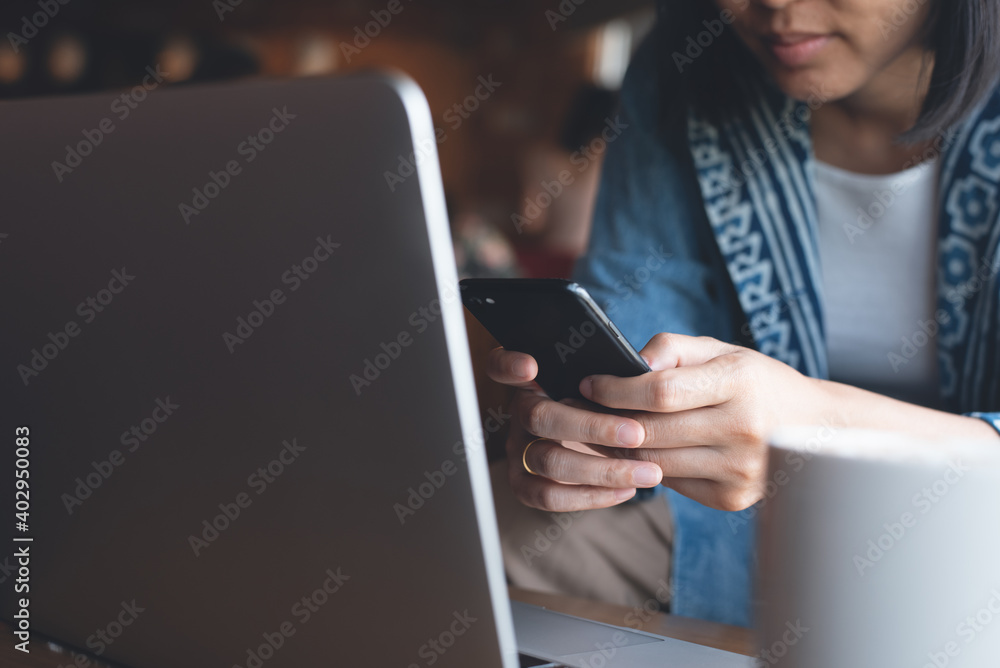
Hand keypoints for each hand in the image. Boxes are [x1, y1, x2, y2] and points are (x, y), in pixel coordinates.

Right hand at [486, 346, 662, 511]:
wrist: (612, 442)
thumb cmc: (614, 402)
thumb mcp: (615, 378)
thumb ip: (623, 367)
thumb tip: (649, 367)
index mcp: (534, 379)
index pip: (501, 365)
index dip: (509, 365)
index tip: (532, 367)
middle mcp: (520, 412)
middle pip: (539, 417)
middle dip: (592, 427)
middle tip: (636, 433)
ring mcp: (518, 449)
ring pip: (548, 461)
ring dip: (603, 470)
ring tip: (648, 472)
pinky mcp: (524, 483)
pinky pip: (548, 496)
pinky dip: (591, 496)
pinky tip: (627, 489)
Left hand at [487, 333, 825, 511]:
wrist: (814, 429)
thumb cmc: (756, 381)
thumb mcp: (721, 350)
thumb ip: (672, 350)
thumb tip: (628, 364)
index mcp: (740, 382)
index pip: (660, 392)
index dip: (616, 389)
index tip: (589, 384)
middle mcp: (743, 429)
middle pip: (650, 432)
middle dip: (608, 421)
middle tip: (580, 409)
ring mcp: (739, 470)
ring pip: (654, 463)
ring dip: (620, 448)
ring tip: (600, 430)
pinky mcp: (732, 499)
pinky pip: (672, 484)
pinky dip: (648, 468)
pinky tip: (637, 452)